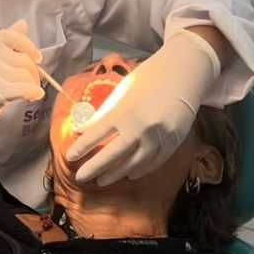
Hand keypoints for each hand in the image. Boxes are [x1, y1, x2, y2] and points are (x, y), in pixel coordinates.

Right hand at [0, 20, 44, 147]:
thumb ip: (4, 41)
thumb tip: (23, 23)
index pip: (12, 36)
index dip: (29, 46)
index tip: (36, 58)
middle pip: (22, 58)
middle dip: (34, 72)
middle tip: (32, 83)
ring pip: (24, 75)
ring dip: (33, 85)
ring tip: (29, 92)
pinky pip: (23, 88)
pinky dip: (33, 92)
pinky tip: (34, 96)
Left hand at [65, 30, 220, 185]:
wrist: (184, 73)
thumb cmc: (148, 79)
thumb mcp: (121, 91)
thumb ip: (103, 113)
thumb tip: (82, 129)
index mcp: (124, 111)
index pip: (96, 134)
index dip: (82, 147)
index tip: (70, 156)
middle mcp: (140, 126)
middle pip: (112, 154)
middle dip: (94, 168)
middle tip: (80, 177)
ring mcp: (159, 136)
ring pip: (134, 163)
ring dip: (116, 174)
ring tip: (102, 181)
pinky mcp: (173, 141)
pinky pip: (154, 162)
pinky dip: (141, 170)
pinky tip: (129, 174)